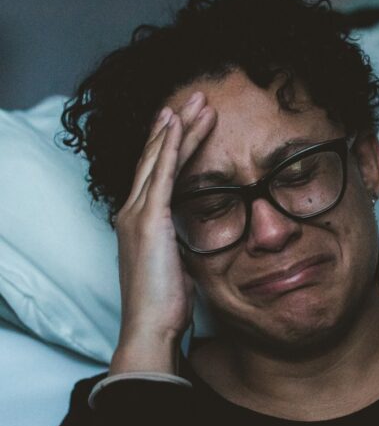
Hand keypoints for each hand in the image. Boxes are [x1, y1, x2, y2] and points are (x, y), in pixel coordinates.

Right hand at [109, 93, 215, 374]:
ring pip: (160, 158)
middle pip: (155, 157)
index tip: (187, 121)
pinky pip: (162, 173)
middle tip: (196, 98)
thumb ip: (181, 240)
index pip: (156, 172)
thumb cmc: (166, 303)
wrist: (152, 327)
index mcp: (140, 221)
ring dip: (179, 127)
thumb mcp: (177, 263)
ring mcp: (138, 213)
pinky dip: (171, 145)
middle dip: (176, 125)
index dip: (171, 143)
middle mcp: (133, 211)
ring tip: (198, 101)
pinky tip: (180, 124)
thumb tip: (198, 231)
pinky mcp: (149, 220)